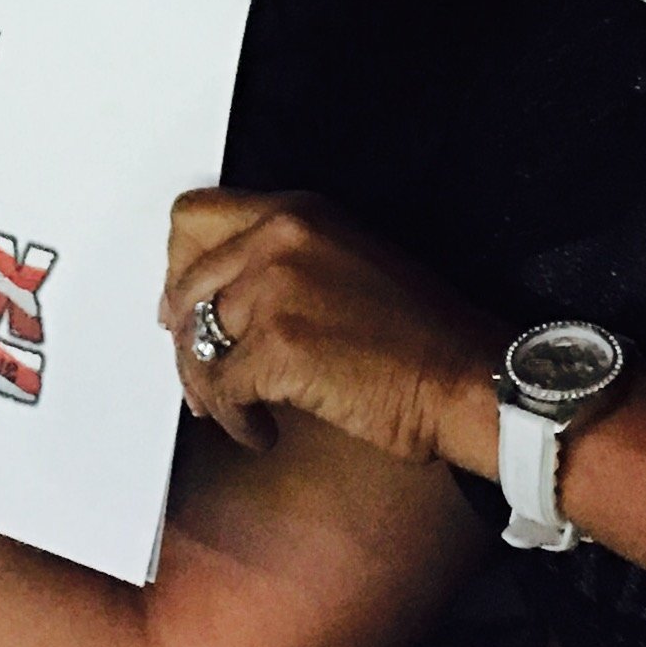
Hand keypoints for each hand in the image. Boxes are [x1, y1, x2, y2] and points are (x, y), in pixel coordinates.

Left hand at [160, 189, 500, 471]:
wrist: (466, 378)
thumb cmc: (418, 335)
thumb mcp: (343, 262)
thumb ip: (278, 263)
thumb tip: (214, 302)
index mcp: (294, 213)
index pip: (194, 218)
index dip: (179, 268)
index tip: (182, 309)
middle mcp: (277, 238)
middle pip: (184, 283)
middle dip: (183, 338)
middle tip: (199, 376)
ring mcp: (274, 290)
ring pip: (196, 342)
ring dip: (209, 388)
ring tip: (236, 414)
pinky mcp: (277, 347)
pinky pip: (221, 389)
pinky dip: (235, 421)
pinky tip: (262, 433)